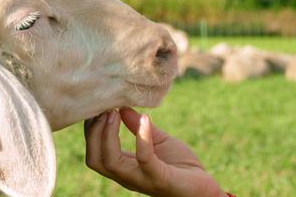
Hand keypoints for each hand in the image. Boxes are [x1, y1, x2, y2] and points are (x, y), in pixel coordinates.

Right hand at [84, 107, 225, 196]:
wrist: (204, 190)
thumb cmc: (181, 167)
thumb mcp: (157, 141)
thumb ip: (138, 127)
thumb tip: (122, 106)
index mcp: (124, 167)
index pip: (94, 153)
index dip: (91, 130)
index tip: (98, 106)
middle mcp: (127, 176)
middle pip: (95, 159)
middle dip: (94, 133)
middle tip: (104, 108)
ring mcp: (142, 179)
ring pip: (110, 162)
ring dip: (108, 135)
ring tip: (115, 112)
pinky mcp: (160, 178)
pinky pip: (144, 159)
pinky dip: (141, 138)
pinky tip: (145, 119)